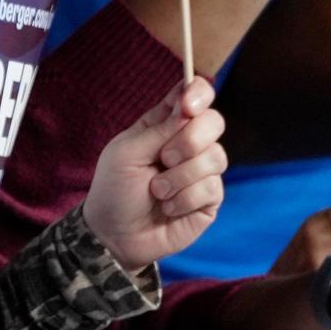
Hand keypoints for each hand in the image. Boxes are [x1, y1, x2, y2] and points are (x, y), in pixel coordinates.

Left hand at [82, 76, 227, 269]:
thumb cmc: (114, 189)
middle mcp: (187, 143)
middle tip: (164, 158)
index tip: (188, 107)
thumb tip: (189, 108)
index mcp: (164, 124)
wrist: (115, 235)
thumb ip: (158, 129)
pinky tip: (168, 207)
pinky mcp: (210, 199)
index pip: (194, 94)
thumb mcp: (126, 153)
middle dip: (190, 140)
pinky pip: (212, 188)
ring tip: (157, 191)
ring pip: (216, 157)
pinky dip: (184, 198)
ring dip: (180, 176)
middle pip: (214, 122)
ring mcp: (201, 171)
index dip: (197, 94)